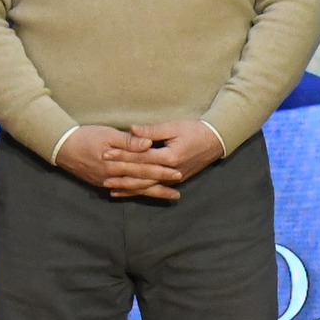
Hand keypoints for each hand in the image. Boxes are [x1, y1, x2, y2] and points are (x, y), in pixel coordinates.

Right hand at [60, 124, 187, 200]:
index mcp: (118, 162)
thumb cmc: (86, 137)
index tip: (177, 170)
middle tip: (179, 187)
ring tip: (169, 195)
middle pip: (142, 180)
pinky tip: (144, 195)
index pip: (144, 166)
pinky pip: (123, 190)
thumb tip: (148, 145)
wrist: (62, 147)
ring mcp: (108, 181)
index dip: (161, 168)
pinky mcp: (102, 182)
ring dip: (152, 192)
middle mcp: (114, 175)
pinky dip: (135, 193)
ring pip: (135, 188)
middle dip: (161, 183)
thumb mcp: (108, 134)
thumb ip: (129, 141)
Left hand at [104, 119, 221, 200]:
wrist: (216, 141)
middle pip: (141, 174)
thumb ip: (152, 131)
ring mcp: (173, 179)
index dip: (123, 154)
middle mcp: (170, 171)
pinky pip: (153, 189)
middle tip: (103, 170)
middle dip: (121, 172)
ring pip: (146, 186)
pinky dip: (139, 191)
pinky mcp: (174, 181)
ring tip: (110, 187)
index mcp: (170, 156)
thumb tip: (132, 130)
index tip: (106, 152)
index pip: (141, 156)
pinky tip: (125, 192)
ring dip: (127, 187)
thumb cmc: (196, 130)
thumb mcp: (174, 127)